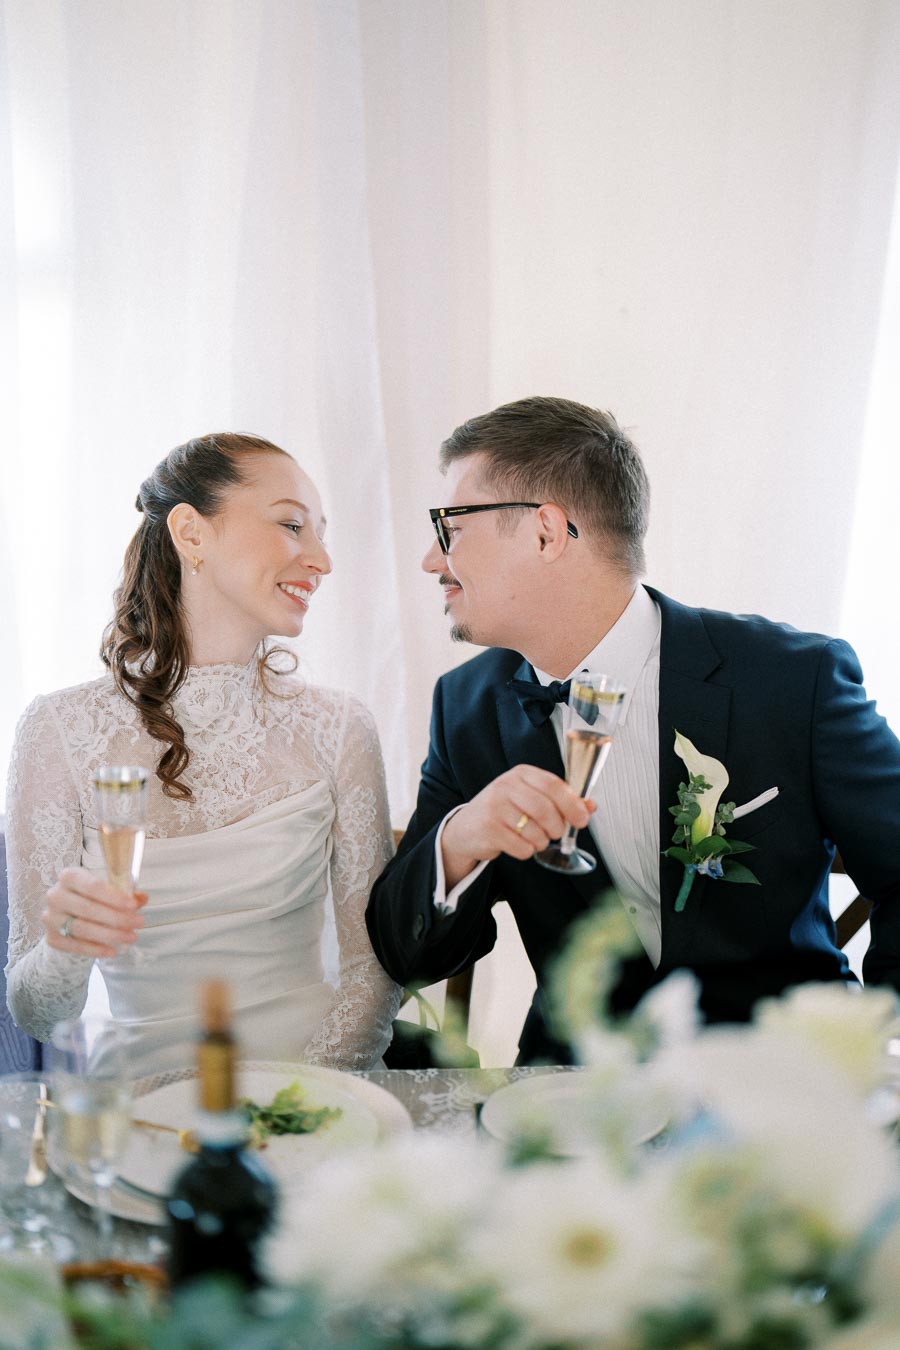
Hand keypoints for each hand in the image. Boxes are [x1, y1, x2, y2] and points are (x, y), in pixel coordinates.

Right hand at [43, 867, 145, 958]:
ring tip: (130, 937)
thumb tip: (142, 898)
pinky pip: (74, 945)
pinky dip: (95, 949)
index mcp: (69, 876)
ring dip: (109, 934)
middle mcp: (55, 895)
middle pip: (87, 908)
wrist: (69, 913)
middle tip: (138, 923)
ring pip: (81, 928)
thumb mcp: (108, 888)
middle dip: (116, 918)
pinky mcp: (51, 937)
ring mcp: (50, 917)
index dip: (114, 896)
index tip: (133, 906)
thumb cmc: (92, 896)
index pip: (92, 886)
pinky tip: (112, 951)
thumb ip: (125, 892)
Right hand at [441, 765, 594, 888]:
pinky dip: (526, 851)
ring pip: (535, 831)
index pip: (553, 785)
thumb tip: (590, 806)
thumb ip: (561, 800)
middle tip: (557, 833)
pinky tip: (517, 844)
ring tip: (532, 838)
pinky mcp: (488, 829)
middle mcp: (505, 786)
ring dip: (541, 841)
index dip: (572, 804)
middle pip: (545, 809)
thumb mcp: (531, 798)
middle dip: (558, 826)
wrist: (467, 828)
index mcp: (521, 774)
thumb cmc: (504, 811)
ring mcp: (495, 807)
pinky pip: (522, 847)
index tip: (583, 819)